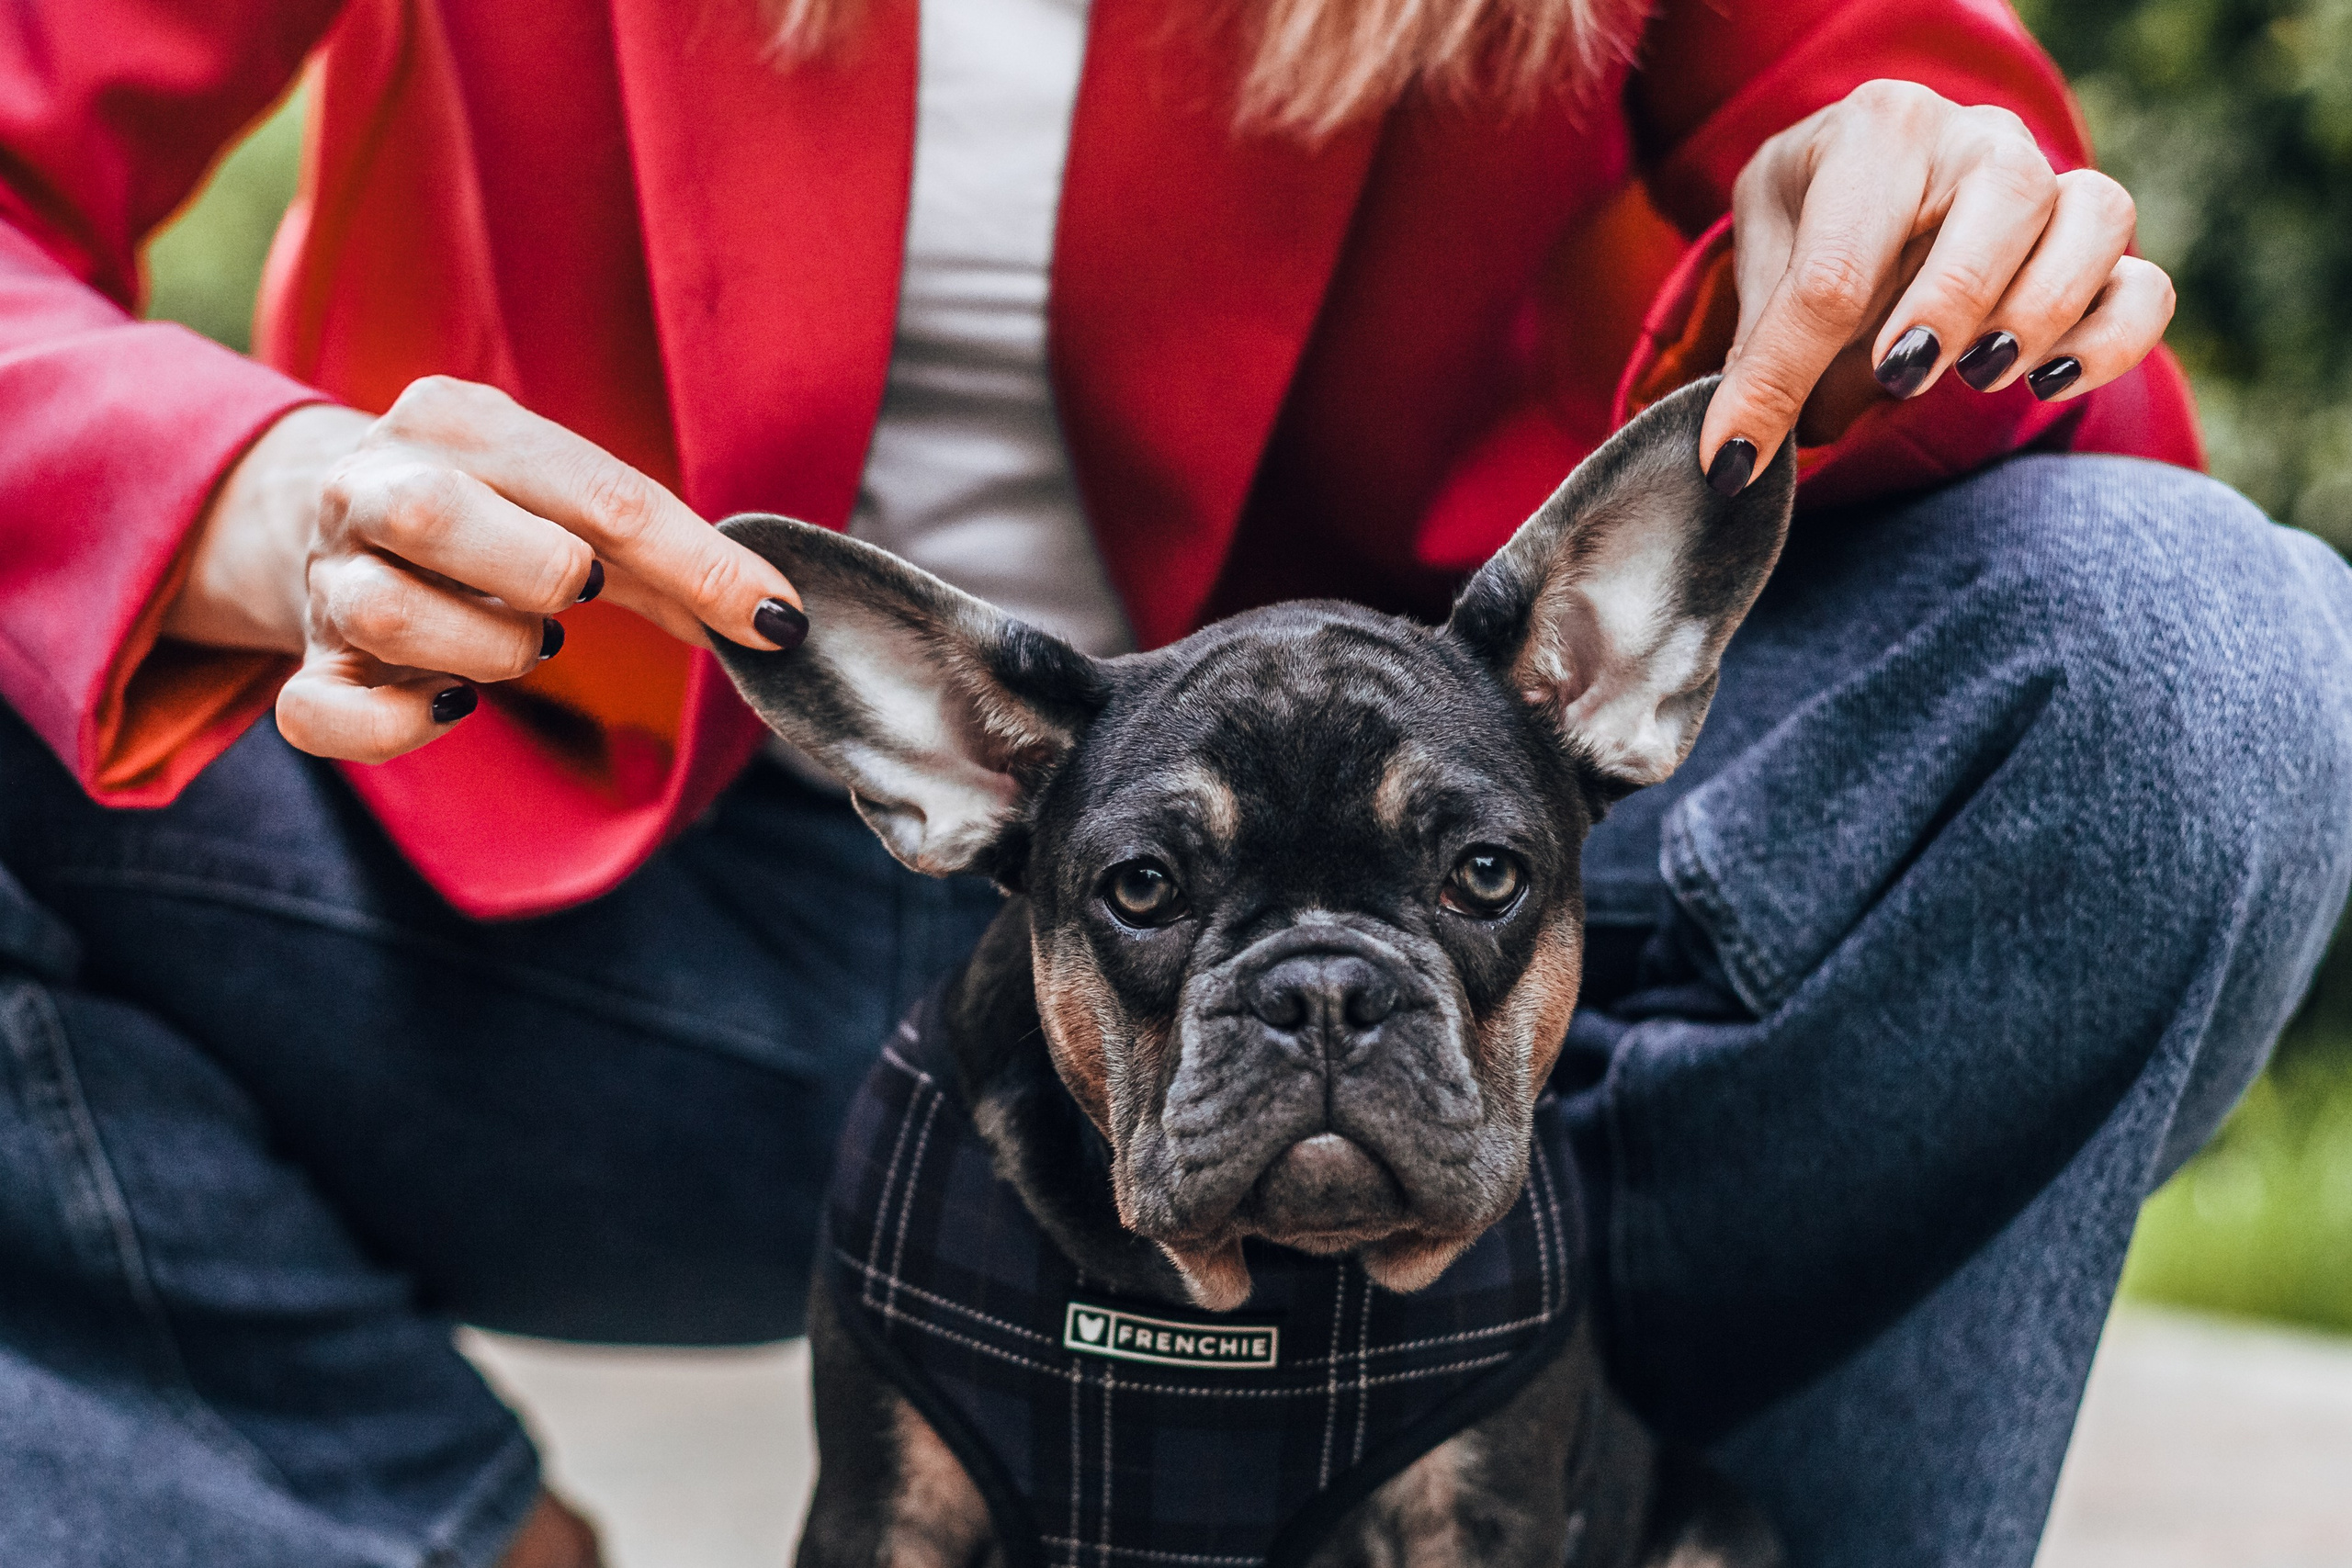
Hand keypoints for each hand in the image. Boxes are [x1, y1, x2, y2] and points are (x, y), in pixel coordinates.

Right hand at [165, 376, 804, 763]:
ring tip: (524, 645)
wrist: (333, 512)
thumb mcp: (581, 507)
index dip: (694, 561)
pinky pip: (322, 715)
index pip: (592, 490)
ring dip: (487, 652)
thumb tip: (778, 623)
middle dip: (538, 573)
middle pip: (433, 515)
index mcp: (457, 422)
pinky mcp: (306, 664)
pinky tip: (451, 706)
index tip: (773, 619)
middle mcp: (370, 484)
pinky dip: (397, 729)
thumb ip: (674, 560)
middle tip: (576, 601)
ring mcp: (327, 577)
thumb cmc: (501, 513)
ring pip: (390, 617)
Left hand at [1700, 79, 2176, 491]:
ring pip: (2096, 219)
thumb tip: (1736, 455)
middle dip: (1951, 299)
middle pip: (2006, 194)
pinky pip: (2145, 286)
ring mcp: (2052, 184)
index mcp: (1875, 131)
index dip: (1778, 377)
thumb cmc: (1812, 230)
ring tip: (1979, 376)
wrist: (1866, 198)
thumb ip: (1759, 350)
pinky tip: (2047, 383)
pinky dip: (2111, 340)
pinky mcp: (2096, 252)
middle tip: (1897, 374)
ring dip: (2042, 308)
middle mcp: (1976, 140)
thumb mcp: (1764, 269)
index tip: (1730, 458)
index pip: (1834, 263)